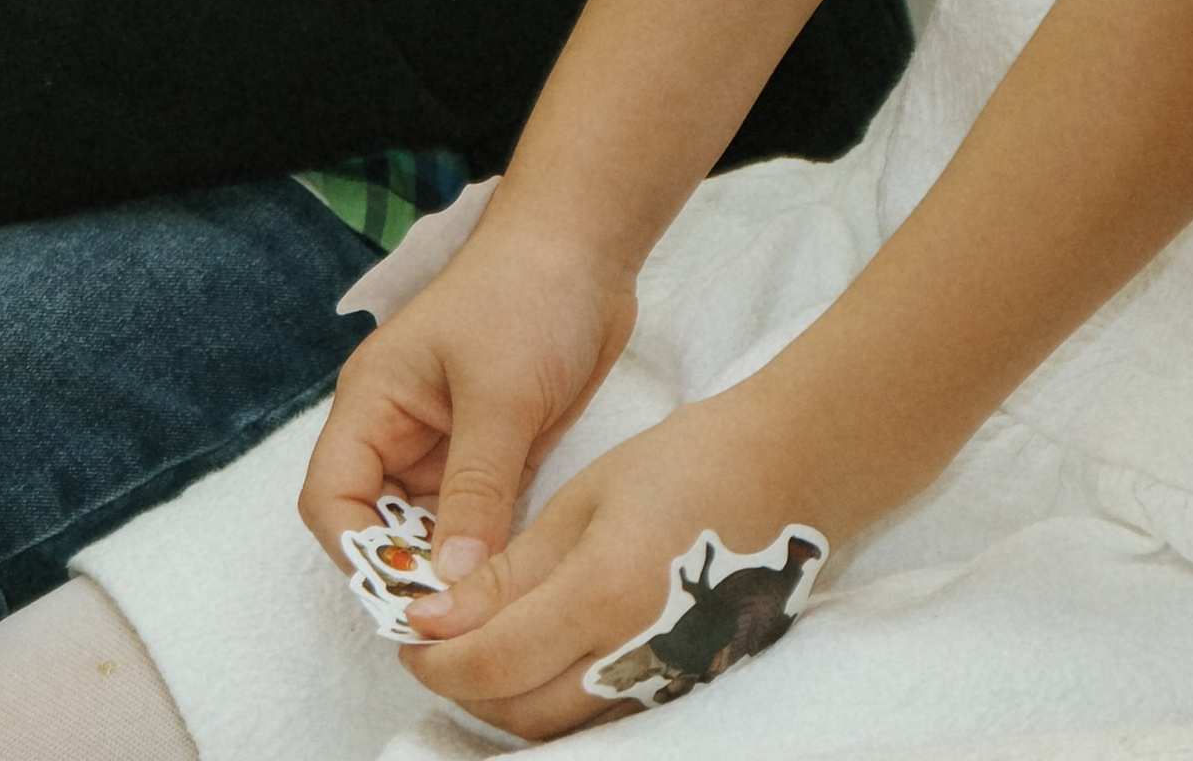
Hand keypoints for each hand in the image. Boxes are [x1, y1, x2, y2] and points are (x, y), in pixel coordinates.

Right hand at [300, 209, 637, 590]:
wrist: (585, 249)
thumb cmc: (525, 299)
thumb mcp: (498, 398)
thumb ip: (474, 492)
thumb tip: (450, 586)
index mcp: (373, 404)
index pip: (331, 500)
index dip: (359, 554)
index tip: (412, 599)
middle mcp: (399, 433)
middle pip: (376, 526)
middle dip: (407, 574)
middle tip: (461, 622)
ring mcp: (447, 448)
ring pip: (428, 533)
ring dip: (451, 572)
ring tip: (491, 614)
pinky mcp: (493, 456)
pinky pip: (475, 523)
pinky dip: (487, 555)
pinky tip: (515, 585)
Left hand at [389, 380, 828, 742]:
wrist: (787, 475)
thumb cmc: (684, 465)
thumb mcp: (585, 498)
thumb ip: (513, 569)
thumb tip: (439, 614)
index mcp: (605, 597)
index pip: (494, 662)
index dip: (437, 658)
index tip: (405, 633)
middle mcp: (638, 660)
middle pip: (520, 713)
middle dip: (461, 686)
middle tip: (427, 644)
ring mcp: (667, 685)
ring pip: (558, 726)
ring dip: (502, 700)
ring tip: (470, 645)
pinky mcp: (686, 689)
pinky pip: (600, 716)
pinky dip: (552, 700)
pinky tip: (531, 656)